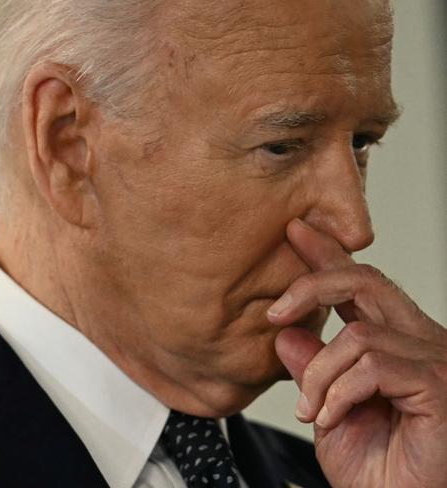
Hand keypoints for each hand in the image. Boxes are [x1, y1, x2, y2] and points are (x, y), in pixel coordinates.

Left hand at [267, 218, 446, 487]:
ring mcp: (432, 360)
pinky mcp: (437, 383)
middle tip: (275, 311)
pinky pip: (372, 366)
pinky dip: (339, 392)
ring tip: (311, 410)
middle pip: (365, 281)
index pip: (358, 285)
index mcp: (393, 343)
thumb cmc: (381, 472)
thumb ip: (312, 372)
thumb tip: (287, 336)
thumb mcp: (330, 413)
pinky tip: (331, 417)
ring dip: (318, 374)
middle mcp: (417, 342)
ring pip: (357, 336)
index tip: (296, 232)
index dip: (327, 254)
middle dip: (313, 284)